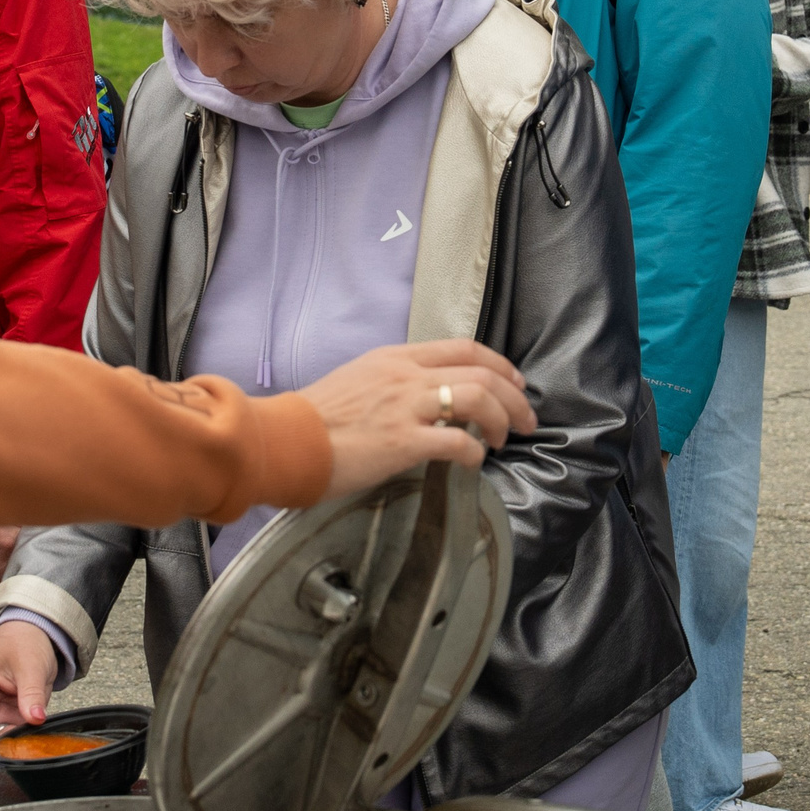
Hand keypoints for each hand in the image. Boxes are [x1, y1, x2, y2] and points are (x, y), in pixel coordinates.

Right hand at [0, 621, 58, 753]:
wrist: (30, 636)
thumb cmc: (23, 643)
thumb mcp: (32, 665)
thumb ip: (32, 693)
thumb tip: (35, 718)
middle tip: (20, 745)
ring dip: (6, 745)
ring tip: (29, 739)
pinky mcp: (2, 719)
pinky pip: (4, 738)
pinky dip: (15, 742)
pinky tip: (30, 739)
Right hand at [300, 341, 535, 496]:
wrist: (283, 440)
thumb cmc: (314, 419)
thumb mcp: (358, 381)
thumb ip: (394, 384)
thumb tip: (426, 402)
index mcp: (395, 358)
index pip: (463, 347)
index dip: (500, 364)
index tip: (515, 383)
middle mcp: (405, 375)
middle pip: (482, 371)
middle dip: (515, 396)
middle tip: (526, 420)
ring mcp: (405, 407)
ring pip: (478, 398)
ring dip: (502, 420)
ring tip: (504, 440)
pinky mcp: (402, 442)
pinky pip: (458, 442)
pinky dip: (475, 453)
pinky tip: (474, 462)